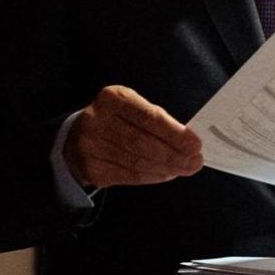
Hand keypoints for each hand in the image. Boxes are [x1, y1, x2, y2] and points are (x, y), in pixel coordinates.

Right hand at [63, 85, 201, 187]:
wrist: (78, 136)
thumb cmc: (118, 120)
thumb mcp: (133, 108)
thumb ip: (157, 121)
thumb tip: (188, 142)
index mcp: (113, 98)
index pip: (149, 117)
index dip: (174, 133)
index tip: (196, 144)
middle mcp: (97, 120)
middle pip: (142, 142)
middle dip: (174, 154)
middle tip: (195, 162)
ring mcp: (91, 145)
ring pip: (136, 162)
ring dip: (166, 168)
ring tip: (185, 169)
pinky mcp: (91, 168)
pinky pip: (128, 176)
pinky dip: (151, 177)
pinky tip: (166, 174)